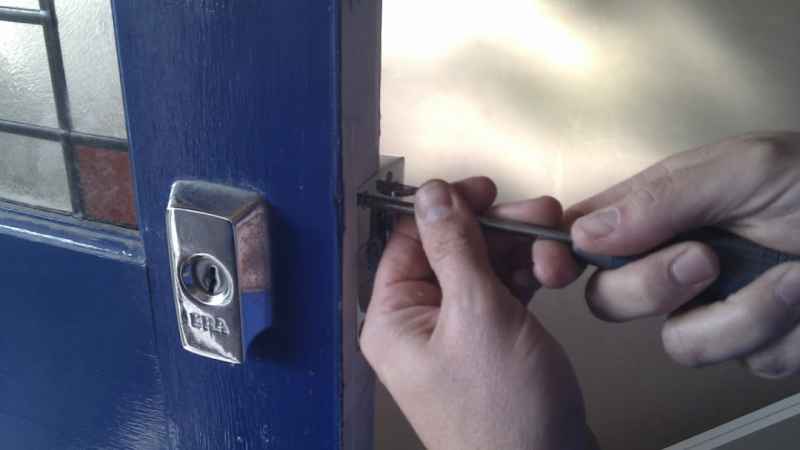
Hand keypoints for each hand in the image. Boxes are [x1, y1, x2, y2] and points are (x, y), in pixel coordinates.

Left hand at [360, 178, 593, 449]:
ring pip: (482, 268)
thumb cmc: (505, 419)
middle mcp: (417, 326)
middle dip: (498, 230)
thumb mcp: (478, 315)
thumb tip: (435, 196)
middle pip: (451, 250)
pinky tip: (552, 272)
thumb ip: (455, 248)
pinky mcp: (489, 344)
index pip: (409, 238)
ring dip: (520, 252)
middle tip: (536, 218)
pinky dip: (527, 277)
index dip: (447, 207)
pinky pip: (502, 293)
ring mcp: (456, 335)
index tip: (483, 191)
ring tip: (555, 251)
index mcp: (393, 318)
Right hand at [538, 132, 799, 377]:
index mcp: (660, 211)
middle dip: (655, 288)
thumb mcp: (747, 168)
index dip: (559, 255)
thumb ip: (661, 197)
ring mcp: (715, 307)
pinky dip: (784, 334)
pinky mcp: (756, 344)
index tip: (560, 266)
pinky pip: (746, 363)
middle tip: (706, 258)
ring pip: (680, 344)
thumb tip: (586, 233)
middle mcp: (677, 261)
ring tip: (789, 277)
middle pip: (611, 301)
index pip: (582, 237)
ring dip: (743, 315)